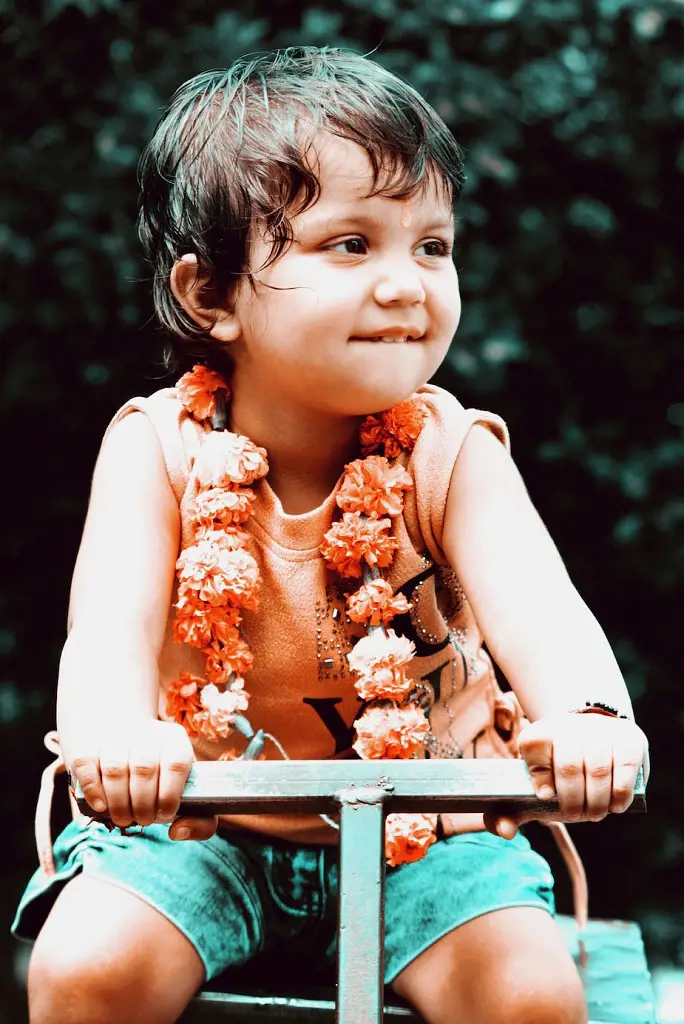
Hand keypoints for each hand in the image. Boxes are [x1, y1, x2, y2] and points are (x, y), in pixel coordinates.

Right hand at [68, 719, 217, 841]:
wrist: (126, 744)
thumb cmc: (163, 782)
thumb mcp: (188, 794)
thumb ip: (200, 821)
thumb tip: (177, 831)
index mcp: (175, 740)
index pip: (176, 763)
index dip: (169, 795)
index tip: (163, 815)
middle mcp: (147, 731)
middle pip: (144, 769)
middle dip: (142, 805)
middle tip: (141, 820)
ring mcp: (116, 734)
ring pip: (115, 768)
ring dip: (118, 803)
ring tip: (123, 818)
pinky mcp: (89, 743)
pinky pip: (87, 764)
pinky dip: (93, 790)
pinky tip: (101, 806)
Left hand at [484, 712, 649, 840]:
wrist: (593, 739)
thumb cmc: (558, 774)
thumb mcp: (532, 788)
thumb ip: (512, 812)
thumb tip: (504, 831)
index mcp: (538, 733)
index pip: (533, 747)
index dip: (540, 776)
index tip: (545, 796)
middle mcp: (568, 726)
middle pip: (568, 765)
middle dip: (572, 801)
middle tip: (575, 815)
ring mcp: (600, 730)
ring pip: (597, 769)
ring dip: (596, 801)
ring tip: (594, 813)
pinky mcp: (628, 738)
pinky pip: (624, 767)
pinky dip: (619, 793)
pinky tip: (614, 806)